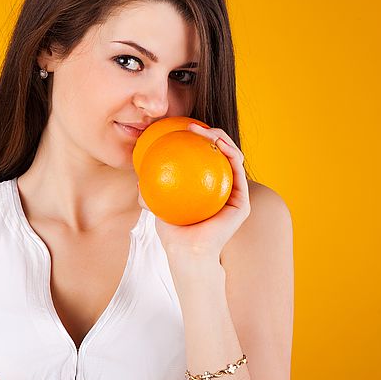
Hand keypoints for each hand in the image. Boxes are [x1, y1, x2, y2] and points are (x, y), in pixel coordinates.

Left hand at [142, 123, 250, 263]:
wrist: (186, 253)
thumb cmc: (173, 234)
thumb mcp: (157, 207)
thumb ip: (150, 193)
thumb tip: (138, 178)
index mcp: (208, 188)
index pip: (205, 158)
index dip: (197, 140)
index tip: (181, 129)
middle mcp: (224, 188)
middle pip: (221, 153)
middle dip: (210, 132)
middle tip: (191, 126)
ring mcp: (235, 194)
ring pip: (233, 157)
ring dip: (221, 138)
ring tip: (205, 131)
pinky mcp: (242, 202)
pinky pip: (237, 172)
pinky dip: (230, 153)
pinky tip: (217, 144)